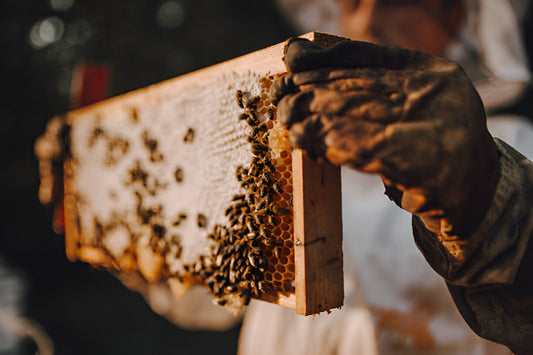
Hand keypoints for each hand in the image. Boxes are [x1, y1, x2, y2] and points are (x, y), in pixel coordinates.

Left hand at [272, 38, 499, 236]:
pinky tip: (313, 143)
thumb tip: (299, 58)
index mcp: (427, 71)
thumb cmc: (428, 142)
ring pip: (360, 114)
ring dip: (316, 118)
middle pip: (357, 86)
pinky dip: (338, 144)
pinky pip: (372, 149)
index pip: (366, 59)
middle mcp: (434, 92)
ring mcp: (436, 127)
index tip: (289, 66)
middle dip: (311, 92)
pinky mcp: (429, 165)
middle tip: (279, 100)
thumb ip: (363, 82)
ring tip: (288, 123)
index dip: (323, 62)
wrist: (473, 187)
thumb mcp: (404, 103)